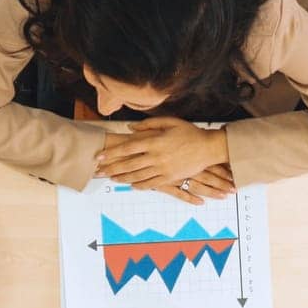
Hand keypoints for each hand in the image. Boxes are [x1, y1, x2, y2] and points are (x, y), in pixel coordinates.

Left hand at [96, 118, 230, 202]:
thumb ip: (148, 125)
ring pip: (138, 175)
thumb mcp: (169, 122)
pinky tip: (131, 185)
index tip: (100, 157)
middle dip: (112, 168)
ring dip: (122, 178)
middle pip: (129, 164)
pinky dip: (140, 185)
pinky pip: (152, 183)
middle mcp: (156, 156)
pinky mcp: (170, 177)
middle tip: (99, 171)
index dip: (112, 153)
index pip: (128, 148)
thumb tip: (130, 129)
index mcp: (154, 141)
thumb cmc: (189, 133)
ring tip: (111, 178)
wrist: (208, 148)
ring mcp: (163, 168)